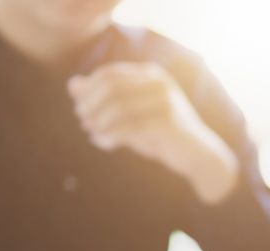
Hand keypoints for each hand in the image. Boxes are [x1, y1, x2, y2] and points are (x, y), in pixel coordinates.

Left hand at [68, 62, 238, 204]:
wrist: (198, 156)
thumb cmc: (161, 134)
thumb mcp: (131, 115)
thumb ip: (103, 99)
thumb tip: (71, 85)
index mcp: (151, 75)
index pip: (109, 75)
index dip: (90, 91)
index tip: (80, 109)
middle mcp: (159, 83)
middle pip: (111, 88)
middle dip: (91, 105)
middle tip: (83, 122)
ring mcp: (165, 101)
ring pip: (118, 107)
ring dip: (99, 122)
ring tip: (92, 134)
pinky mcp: (167, 122)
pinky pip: (128, 127)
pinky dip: (110, 135)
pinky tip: (103, 144)